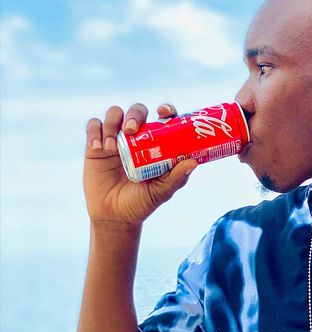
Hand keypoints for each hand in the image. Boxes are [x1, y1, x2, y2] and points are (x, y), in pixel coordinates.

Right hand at [83, 103, 196, 227]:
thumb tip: (193, 162)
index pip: (163, 120)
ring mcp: (116, 139)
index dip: (166, 110)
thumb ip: (176, 178)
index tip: (163, 112)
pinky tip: (98, 148)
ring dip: (112, 124)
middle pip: (137, 111)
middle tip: (131, 130)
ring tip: (111, 147)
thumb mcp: (161, 192)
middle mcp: (137, 138)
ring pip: (114, 114)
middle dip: (134, 115)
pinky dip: (95, 132)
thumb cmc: (141, 203)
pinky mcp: (96, 145)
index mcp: (156, 145)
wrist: (114, 216)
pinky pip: (93, 125)